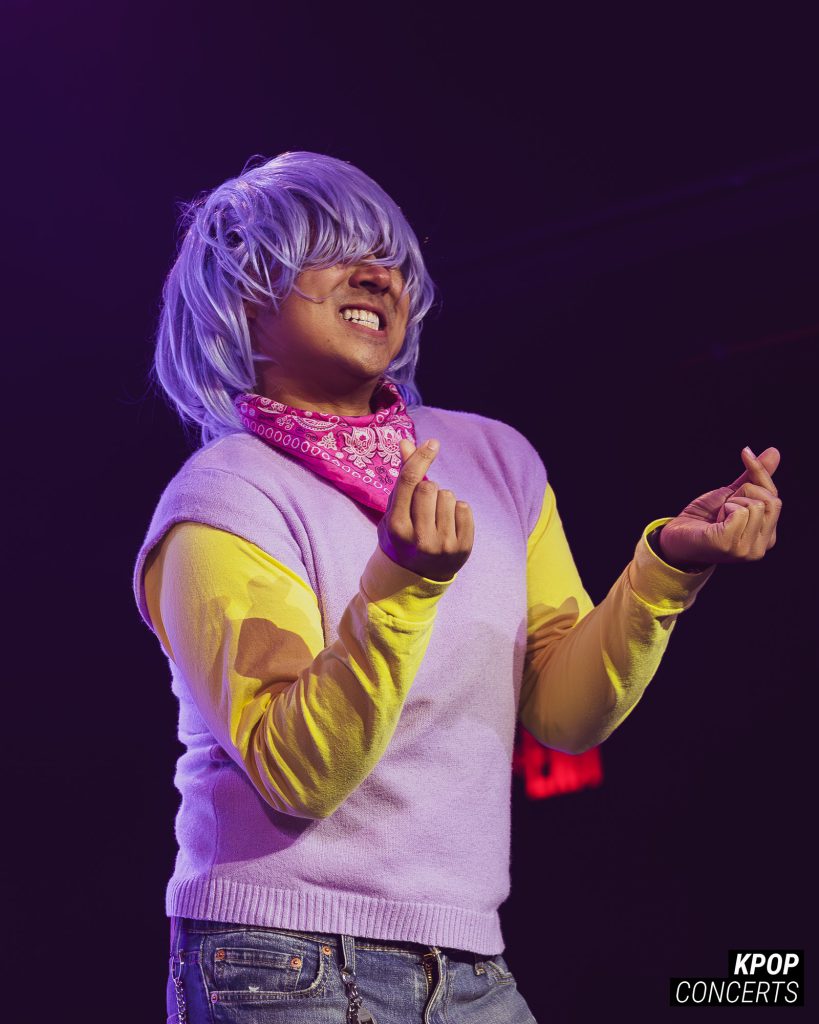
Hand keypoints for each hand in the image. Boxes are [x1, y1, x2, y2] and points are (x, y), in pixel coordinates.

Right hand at [377, 438, 474, 581]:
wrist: (415, 577)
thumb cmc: (402, 536)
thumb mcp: (394, 510)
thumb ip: (403, 477)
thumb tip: (406, 442)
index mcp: (397, 527)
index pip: (410, 482)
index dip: (421, 458)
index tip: (433, 443)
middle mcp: (419, 538)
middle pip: (430, 486)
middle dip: (428, 489)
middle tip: (424, 508)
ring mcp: (442, 545)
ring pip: (449, 496)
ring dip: (443, 500)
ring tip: (435, 518)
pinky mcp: (462, 548)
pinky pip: (465, 507)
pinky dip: (457, 510)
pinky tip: (449, 524)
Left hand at [658, 446, 781, 569]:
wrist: (676, 536)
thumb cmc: (704, 518)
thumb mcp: (732, 494)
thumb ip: (754, 477)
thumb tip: (774, 451)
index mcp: (766, 536)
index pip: (775, 498)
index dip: (760, 472)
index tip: (745, 452)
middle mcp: (761, 547)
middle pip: (770, 500)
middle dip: (744, 492)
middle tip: (725, 505)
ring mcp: (746, 550)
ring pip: (755, 505)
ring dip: (731, 503)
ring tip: (719, 517)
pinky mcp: (729, 545)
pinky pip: (740, 512)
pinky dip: (725, 509)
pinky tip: (715, 522)